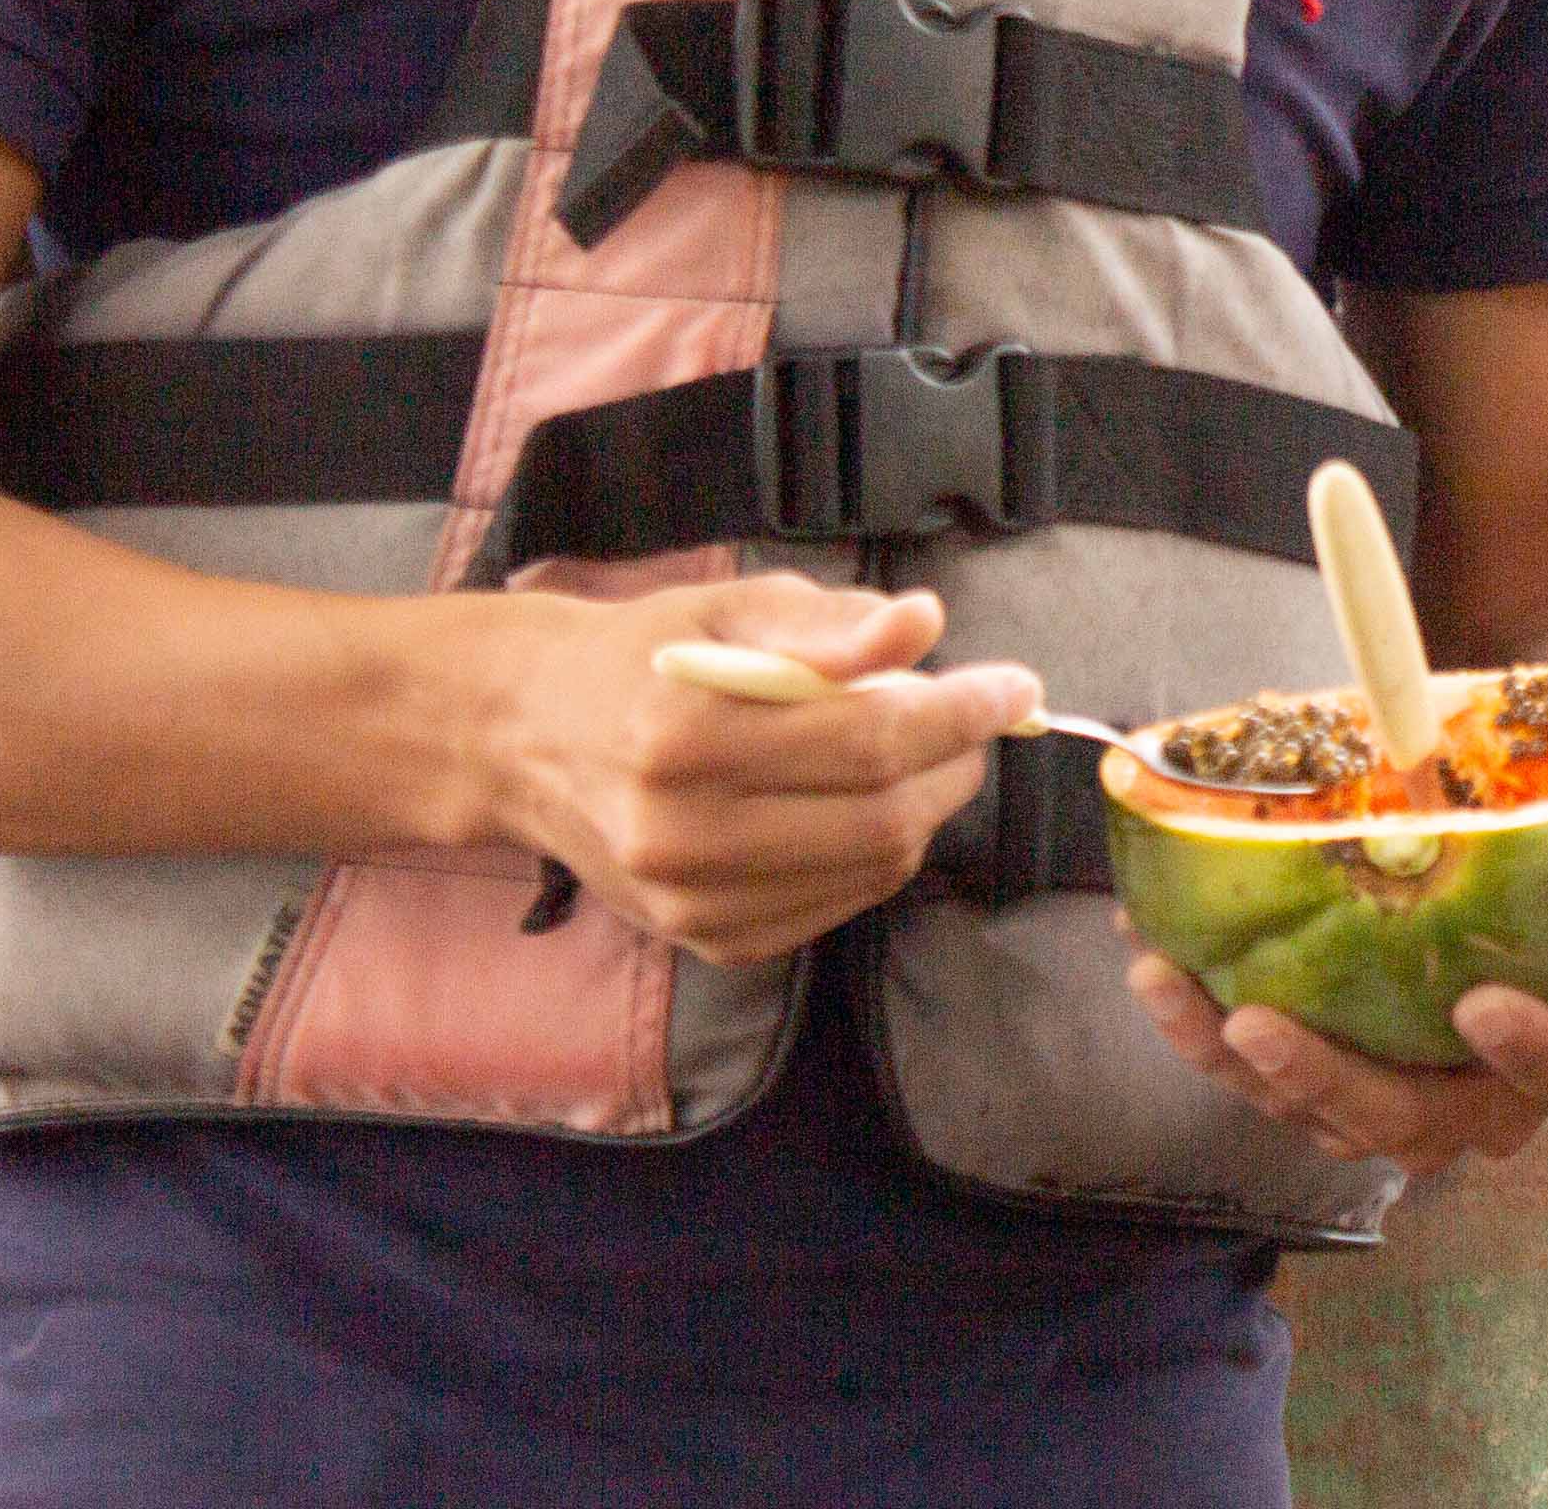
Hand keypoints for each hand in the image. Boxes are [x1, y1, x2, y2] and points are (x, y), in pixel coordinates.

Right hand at [480, 573, 1035, 964]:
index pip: (871, 738)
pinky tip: (862, 803)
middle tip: (971, 716)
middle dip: (956, 762)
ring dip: (925, 808)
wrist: (529, 738)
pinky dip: (875, 855)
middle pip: (883, 817)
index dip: (964, 711)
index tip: (1017, 685)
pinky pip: (836, 907)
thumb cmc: (644, 656)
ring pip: (871, 869)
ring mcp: (689, 903)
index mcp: (685, 733)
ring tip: (918, 753)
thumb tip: (924, 624)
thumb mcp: (730, 607)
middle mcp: (679, 833)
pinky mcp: (703, 941)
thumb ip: (828, 620)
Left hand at [1127, 765, 1547, 1177]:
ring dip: (1237, 1062)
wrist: (1529, 855)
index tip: (1477, 1005)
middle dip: (1329, 1085)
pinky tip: (1156, 971)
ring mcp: (1403, 1087)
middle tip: (1260, 1025)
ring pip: (1320, 1108)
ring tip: (1176, 992)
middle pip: (1414, 1120)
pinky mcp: (1333, 1064)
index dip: (1524, 1052)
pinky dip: (1203, 1033)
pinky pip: (1266, 1075)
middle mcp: (1489, 1092)